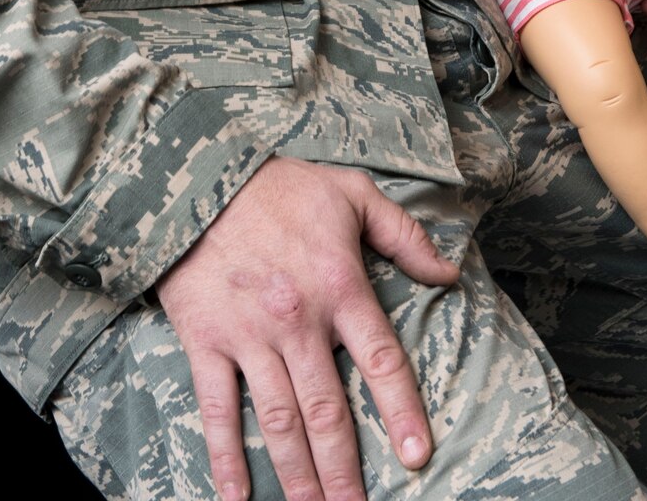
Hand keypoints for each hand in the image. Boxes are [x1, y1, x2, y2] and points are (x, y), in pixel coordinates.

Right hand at [155, 155, 458, 500]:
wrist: (198, 177)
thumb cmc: (280, 185)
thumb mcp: (353, 191)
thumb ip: (404, 234)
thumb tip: (449, 272)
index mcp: (340, 286)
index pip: (382, 361)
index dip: (402, 412)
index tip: (417, 458)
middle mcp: (297, 320)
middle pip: (328, 411)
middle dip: (345, 471)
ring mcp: (249, 335)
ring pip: (280, 420)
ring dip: (298, 475)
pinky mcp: (206, 340)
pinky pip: (217, 408)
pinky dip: (226, 456)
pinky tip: (238, 497)